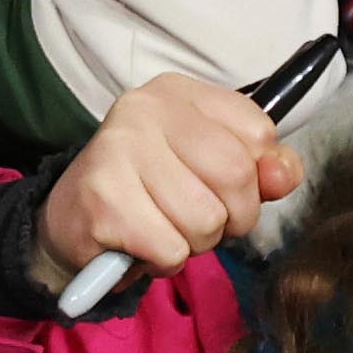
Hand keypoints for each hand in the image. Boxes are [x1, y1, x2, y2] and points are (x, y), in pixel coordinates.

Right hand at [37, 71, 296, 282]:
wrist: (69, 222)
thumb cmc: (151, 193)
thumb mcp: (211, 169)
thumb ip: (261, 168)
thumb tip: (282, 175)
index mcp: (176, 92)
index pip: (257, 131)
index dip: (253, 176)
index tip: (218, 185)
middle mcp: (143, 108)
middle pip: (236, 174)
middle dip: (230, 217)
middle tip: (195, 219)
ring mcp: (118, 151)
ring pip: (206, 219)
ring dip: (194, 243)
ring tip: (162, 228)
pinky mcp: (103, 200)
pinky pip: (172, 249)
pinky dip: (165, 261)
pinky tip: (140, 244)